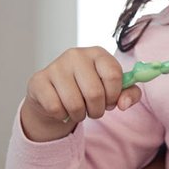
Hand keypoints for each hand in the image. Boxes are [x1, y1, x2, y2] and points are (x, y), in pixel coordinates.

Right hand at [21, 46, 141, 141]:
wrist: (55, 95)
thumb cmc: (87, 90)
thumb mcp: (113, 90)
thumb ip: (129, 94)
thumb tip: (123, 104)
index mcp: (97, 53)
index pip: (113, 75)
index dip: (114, 95)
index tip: (110, 100)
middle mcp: (76, 55)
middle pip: (94, 93)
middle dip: (97, 110)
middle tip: (94, 110)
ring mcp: (55, 66)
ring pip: (74, 104)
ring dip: (80, 115)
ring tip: (79, 110)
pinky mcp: (38, 81)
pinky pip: (55, 108)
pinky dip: (62, 115)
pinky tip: (62, 108)